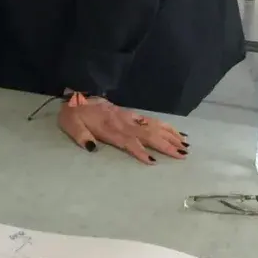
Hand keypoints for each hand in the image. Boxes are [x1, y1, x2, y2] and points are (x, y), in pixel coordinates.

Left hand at [57, 94, 186, 164]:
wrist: (77, 96)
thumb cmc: (74, 115)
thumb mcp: (72, 126)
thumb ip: (82, 137)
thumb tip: (92, 148)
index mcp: (109, 128)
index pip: (129, 141)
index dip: (140, 151)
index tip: (153, 161)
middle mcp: (123, 123)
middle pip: (148, 135)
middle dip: (166, 145)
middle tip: (182, 155)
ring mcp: (130, 117)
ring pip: (154, 127)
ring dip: (171, 136)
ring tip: (185, 145)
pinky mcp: (132, 114)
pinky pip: (152, 121)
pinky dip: (167, 127)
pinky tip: (177, 133)